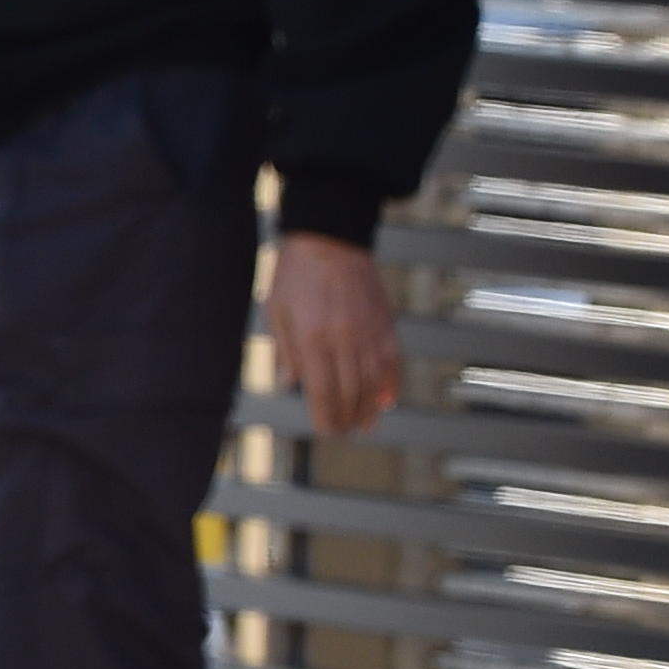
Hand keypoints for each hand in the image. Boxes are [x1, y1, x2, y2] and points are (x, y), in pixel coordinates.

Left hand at [267, 232, 400, 439]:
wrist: (329, 236)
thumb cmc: (296, 272)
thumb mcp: (276, 310)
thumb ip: (284, 350)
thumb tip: (290, 384)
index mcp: (311, 338)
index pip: (322, 391)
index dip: (326, 416)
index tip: (326, 430)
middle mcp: (343, 338)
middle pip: (350, 392)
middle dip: (347, 417)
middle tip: (344, 432)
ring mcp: (368, 331)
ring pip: (373, 382)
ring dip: (370, 408)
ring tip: (365, 424)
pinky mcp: (385, 322)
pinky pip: (392, 361)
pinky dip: (391, 384)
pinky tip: (386, 400)